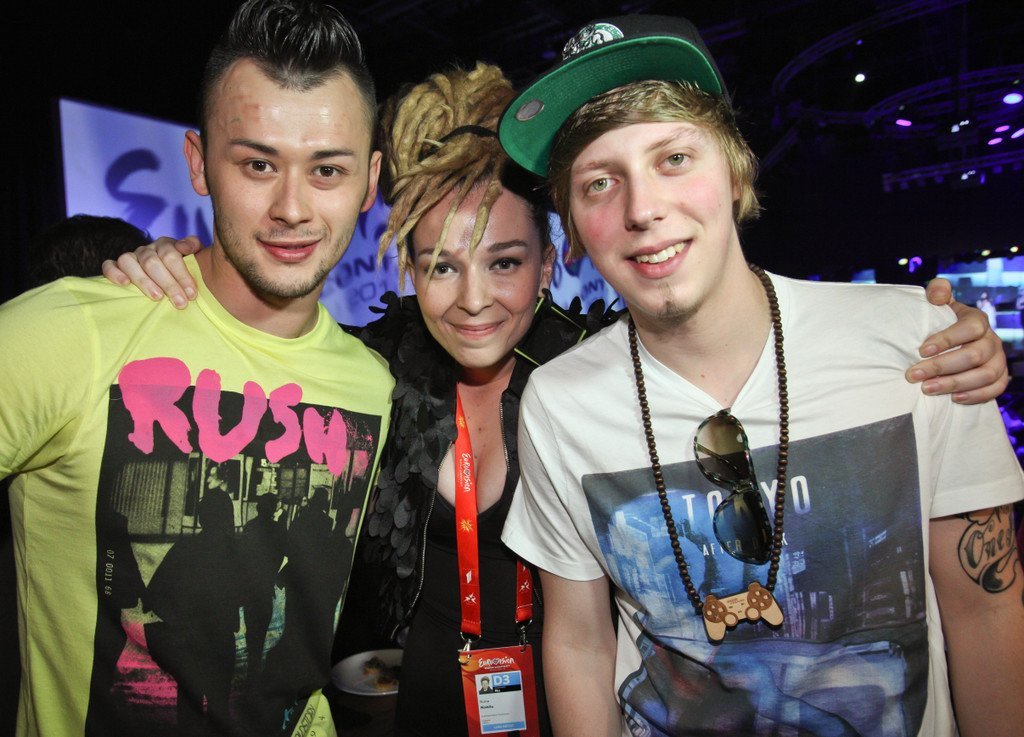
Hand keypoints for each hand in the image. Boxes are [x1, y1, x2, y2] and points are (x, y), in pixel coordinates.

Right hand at [101, 236, 202, 308]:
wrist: (168, 277)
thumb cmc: (183, 272)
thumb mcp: (194, 258)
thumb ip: (193, 246)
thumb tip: (184, 247)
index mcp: (165, 245)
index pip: (171, 255)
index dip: (182, 275)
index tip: (192, 293)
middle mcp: (146, 250)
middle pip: (152, 262)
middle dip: (168, 284)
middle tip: (180, 302)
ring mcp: (130, 257)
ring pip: (128, 262)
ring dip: (143, 281)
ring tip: (157, 297)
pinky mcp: (115, 267)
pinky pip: (109, 265)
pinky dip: (114, 273)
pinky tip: (125, 284)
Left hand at [907, 278, 1008, 403]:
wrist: (955, 339)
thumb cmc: (941, 321)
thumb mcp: (938, 303)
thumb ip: (937, 292)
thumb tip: (937, 294)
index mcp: (977, 320)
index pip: (970, 328)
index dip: (947, 339)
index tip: (921, 350)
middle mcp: (991, 340)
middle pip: (974, 355)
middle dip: (942, 366)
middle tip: (914, 375)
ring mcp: (998, 360)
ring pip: (985, 375)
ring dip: (955, 384)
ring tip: (927, 389)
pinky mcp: (999, 377)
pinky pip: (996, 389)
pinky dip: (976, 395)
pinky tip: (953, 399)